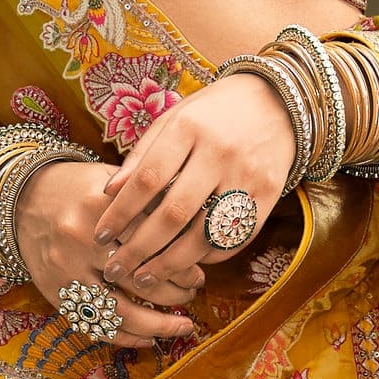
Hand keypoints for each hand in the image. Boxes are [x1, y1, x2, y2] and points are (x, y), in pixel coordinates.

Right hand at [16, 156, 199, 344]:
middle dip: (176, 292)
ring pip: (121, 310)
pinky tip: (148, 339)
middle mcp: (82, 239)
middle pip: (142, 277)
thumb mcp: (113, 181)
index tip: (199, 270)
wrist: (22, 200)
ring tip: (181, 325)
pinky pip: (95, 325)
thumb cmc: (79, 190)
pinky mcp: (55, 292)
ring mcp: (66, 270)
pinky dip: (125, 337)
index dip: (183, 260)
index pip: (154, 240)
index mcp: (102, 206)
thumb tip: (196, 228)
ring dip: (158, 324)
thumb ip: (149, 200)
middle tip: (193, 292)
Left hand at [95, 71, 299, 294]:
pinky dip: (207, 256)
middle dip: (140, 248)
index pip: (147, 179)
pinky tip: (186, 263)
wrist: (277, 101)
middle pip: (173, 213)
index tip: (100, 235)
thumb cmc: (213, 113)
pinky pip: (234, 238)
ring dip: (170, 263)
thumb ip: (142, 155)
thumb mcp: (174, 119)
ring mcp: (247, 176)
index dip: (121, 212)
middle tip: (117, 268)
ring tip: (145, 277)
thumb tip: (108, 193)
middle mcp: (219, 153)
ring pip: (204, 234)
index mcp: (189, 128)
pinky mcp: (269, 195)